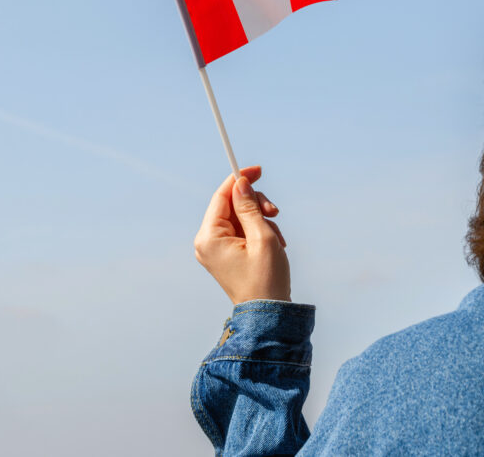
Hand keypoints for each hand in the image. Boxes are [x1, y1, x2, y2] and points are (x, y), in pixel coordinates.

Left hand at [194, 166, 290, 304]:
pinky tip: (273, 244)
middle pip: (232, 205)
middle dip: (256, 206)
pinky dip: (259, 231)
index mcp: (209, 237)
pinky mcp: (225, 254)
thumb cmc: (266, 278)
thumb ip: (249, 207)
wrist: (268, 313)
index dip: (239, 180)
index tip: (258, 170)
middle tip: (274, 212)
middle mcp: (206, 242)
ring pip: (240, 217)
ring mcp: (215, 249)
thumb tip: (240, 184)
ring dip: (261, 220)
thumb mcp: (261, 237)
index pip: (221, 196)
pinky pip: (242, 231)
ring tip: (277, 238)